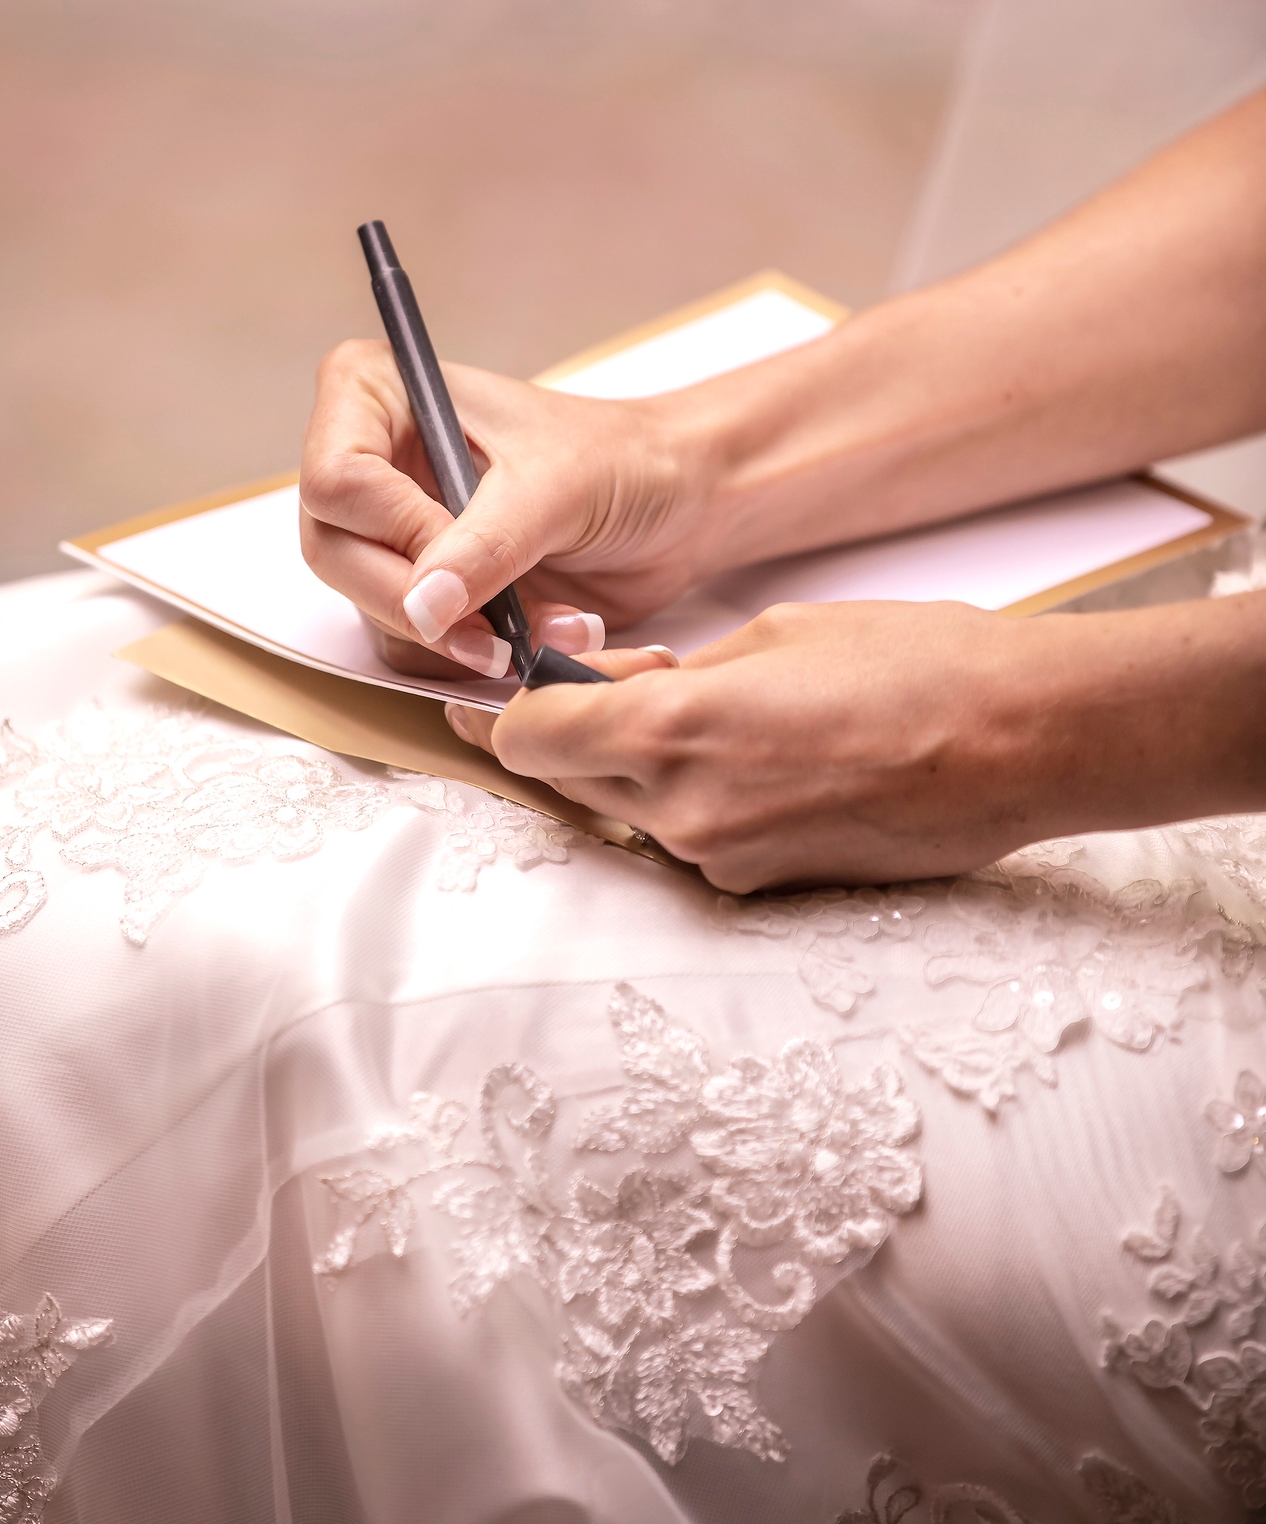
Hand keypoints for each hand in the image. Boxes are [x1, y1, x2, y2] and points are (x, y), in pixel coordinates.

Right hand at [299, 339, 715, 676]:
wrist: (681, 500)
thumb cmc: (623, 457)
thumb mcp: (557, 487)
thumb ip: (487, 542)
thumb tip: (425, 605)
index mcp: (380, 394)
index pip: (335, 478)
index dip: (395, 529)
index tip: (459, 552)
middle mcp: (374, 459)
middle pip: (335, 552)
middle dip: (418, 600)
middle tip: (492, 624)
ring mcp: (396, 526)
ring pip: (372, 607)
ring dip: (462, 634)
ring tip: (547, 619)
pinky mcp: (429, 585)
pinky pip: (418, 642)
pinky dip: (480, 651)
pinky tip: (545, 628)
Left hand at [441, 600, 1135, 891]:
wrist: (1025, 743)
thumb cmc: (914, 663)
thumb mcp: (773, 633)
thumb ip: (674, 672)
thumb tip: (614, 683)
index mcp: (672, 734)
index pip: (527, 739)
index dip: (503, 709)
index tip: (498, 687)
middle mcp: (684, 815)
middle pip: (564, 785)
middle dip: (564, 737)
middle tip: (594, 686)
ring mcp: (726, 864)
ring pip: (629, 816)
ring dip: (633, 771)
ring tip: (703, 713)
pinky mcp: (769, 891)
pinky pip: (692, 843)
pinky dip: (692, 802)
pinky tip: (753, 759)